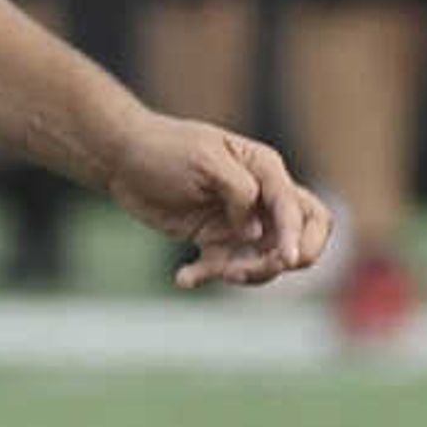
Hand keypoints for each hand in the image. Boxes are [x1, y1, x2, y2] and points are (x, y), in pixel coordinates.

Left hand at [103, 113, 330, 287]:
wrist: (124, 158)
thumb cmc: (166, 149)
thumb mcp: (205, 159)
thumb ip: (239, 191)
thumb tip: (255, 232)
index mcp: (266, 170)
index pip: (300, 209)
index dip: (297, 236)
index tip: (285, 261)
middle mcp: (261, 198)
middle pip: (302, 235)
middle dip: (290, 259)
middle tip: (251, 268)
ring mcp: (240, 221)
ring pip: (267, 260)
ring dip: (246, 273)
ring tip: (210, 271)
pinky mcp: (215, 239)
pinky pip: (225, 267)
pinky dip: (207, 276)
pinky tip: (183, 277)